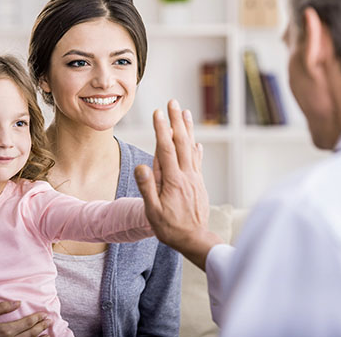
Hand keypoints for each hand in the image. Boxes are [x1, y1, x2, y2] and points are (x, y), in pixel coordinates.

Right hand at [135, 99, 223, 270]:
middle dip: (176, 121)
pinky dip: (197, 149)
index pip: (166, 149)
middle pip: (181, 142)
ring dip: (188, 129)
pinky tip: (197, 143)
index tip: (158, 113)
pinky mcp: (199, 184)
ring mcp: (195, 178)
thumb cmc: (170, 228)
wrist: (195, 240)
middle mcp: (186, 175)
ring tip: (186, 113)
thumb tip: (141, 166)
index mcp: (173, 180)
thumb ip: (147, 188)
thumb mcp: (153, 211)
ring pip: (191, 148)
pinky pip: (198, 162)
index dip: (161, 129)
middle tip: (173, 102)